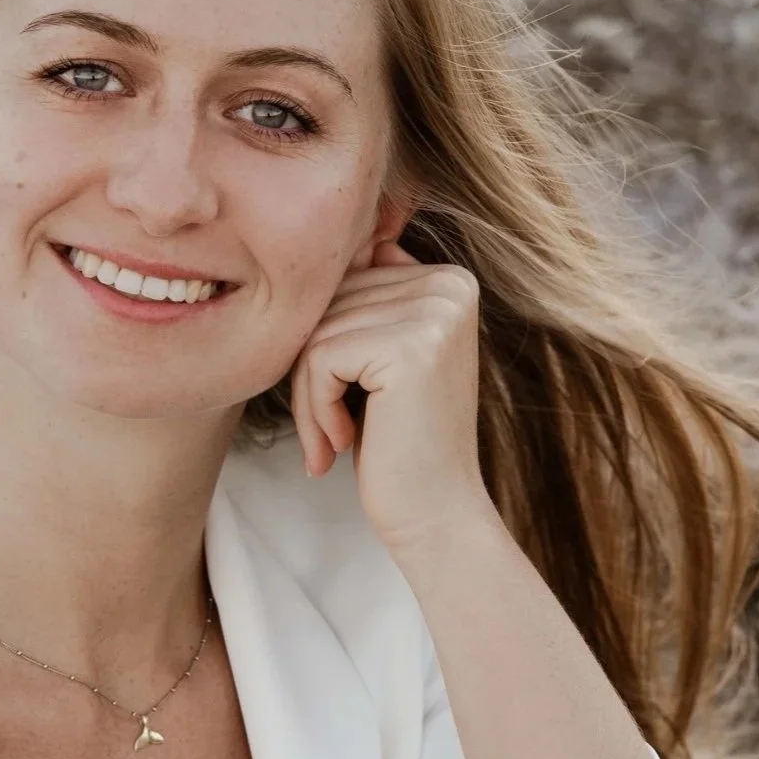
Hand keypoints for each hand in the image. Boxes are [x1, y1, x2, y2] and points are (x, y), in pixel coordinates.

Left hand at [288, 237, 500, 552]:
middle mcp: (450, 285)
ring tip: (337, 438)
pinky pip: (319, 357)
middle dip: (313, 371)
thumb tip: (314, 243)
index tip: (347, 399)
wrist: (436, 516)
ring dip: (309, 396)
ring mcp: (435, 312)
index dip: (327, 344)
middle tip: (334, 429)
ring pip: (317, 330)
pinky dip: (313, 407)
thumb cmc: (397, 442)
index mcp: (449, 278)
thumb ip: (364, 299)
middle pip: (328, 302)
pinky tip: (343, 443)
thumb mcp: (383, 355)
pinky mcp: (411, 345)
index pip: (344, 280)